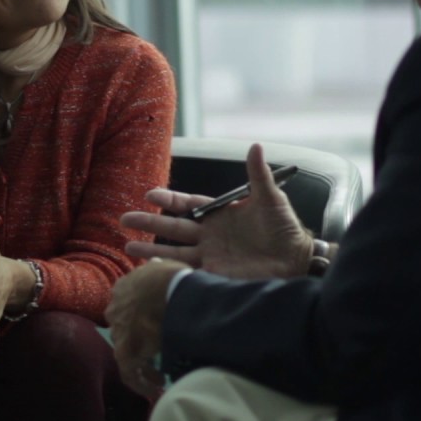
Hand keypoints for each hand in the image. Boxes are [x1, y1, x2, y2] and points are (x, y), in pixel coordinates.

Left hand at [105, 260, 188, 398]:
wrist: (167, 290)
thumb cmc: (171, 277)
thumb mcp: (164, 266)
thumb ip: (157, 268)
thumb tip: (156, 265)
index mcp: (122, 288)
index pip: (125, 307)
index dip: (138, 320)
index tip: (152, 329)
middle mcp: (114, 310)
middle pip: (124, 331)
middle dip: (139, 344)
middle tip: (155, 354)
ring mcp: (118, 331)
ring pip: (127, 353)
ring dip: (143, 366)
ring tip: (159, 376)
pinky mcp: (125, 352)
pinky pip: (130, 373)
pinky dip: (141, 383)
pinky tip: (155, 388)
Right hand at [121, 144, 312, 279]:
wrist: (295, 260)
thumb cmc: (284, 227)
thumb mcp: (271, 198)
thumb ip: (258, 175)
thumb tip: (256, 145)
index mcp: (219, 213)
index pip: (188, 204)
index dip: (170, 200)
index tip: (150, 195)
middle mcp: (210, 233)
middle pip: (173, 227)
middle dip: (150, 223)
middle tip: (125, 218)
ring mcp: (210, 254)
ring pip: (174, 250)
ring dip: (152, 249)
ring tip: (127, 247)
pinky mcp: (215, 274)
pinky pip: (188, 272)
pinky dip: (171, 271)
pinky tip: (151, 271)